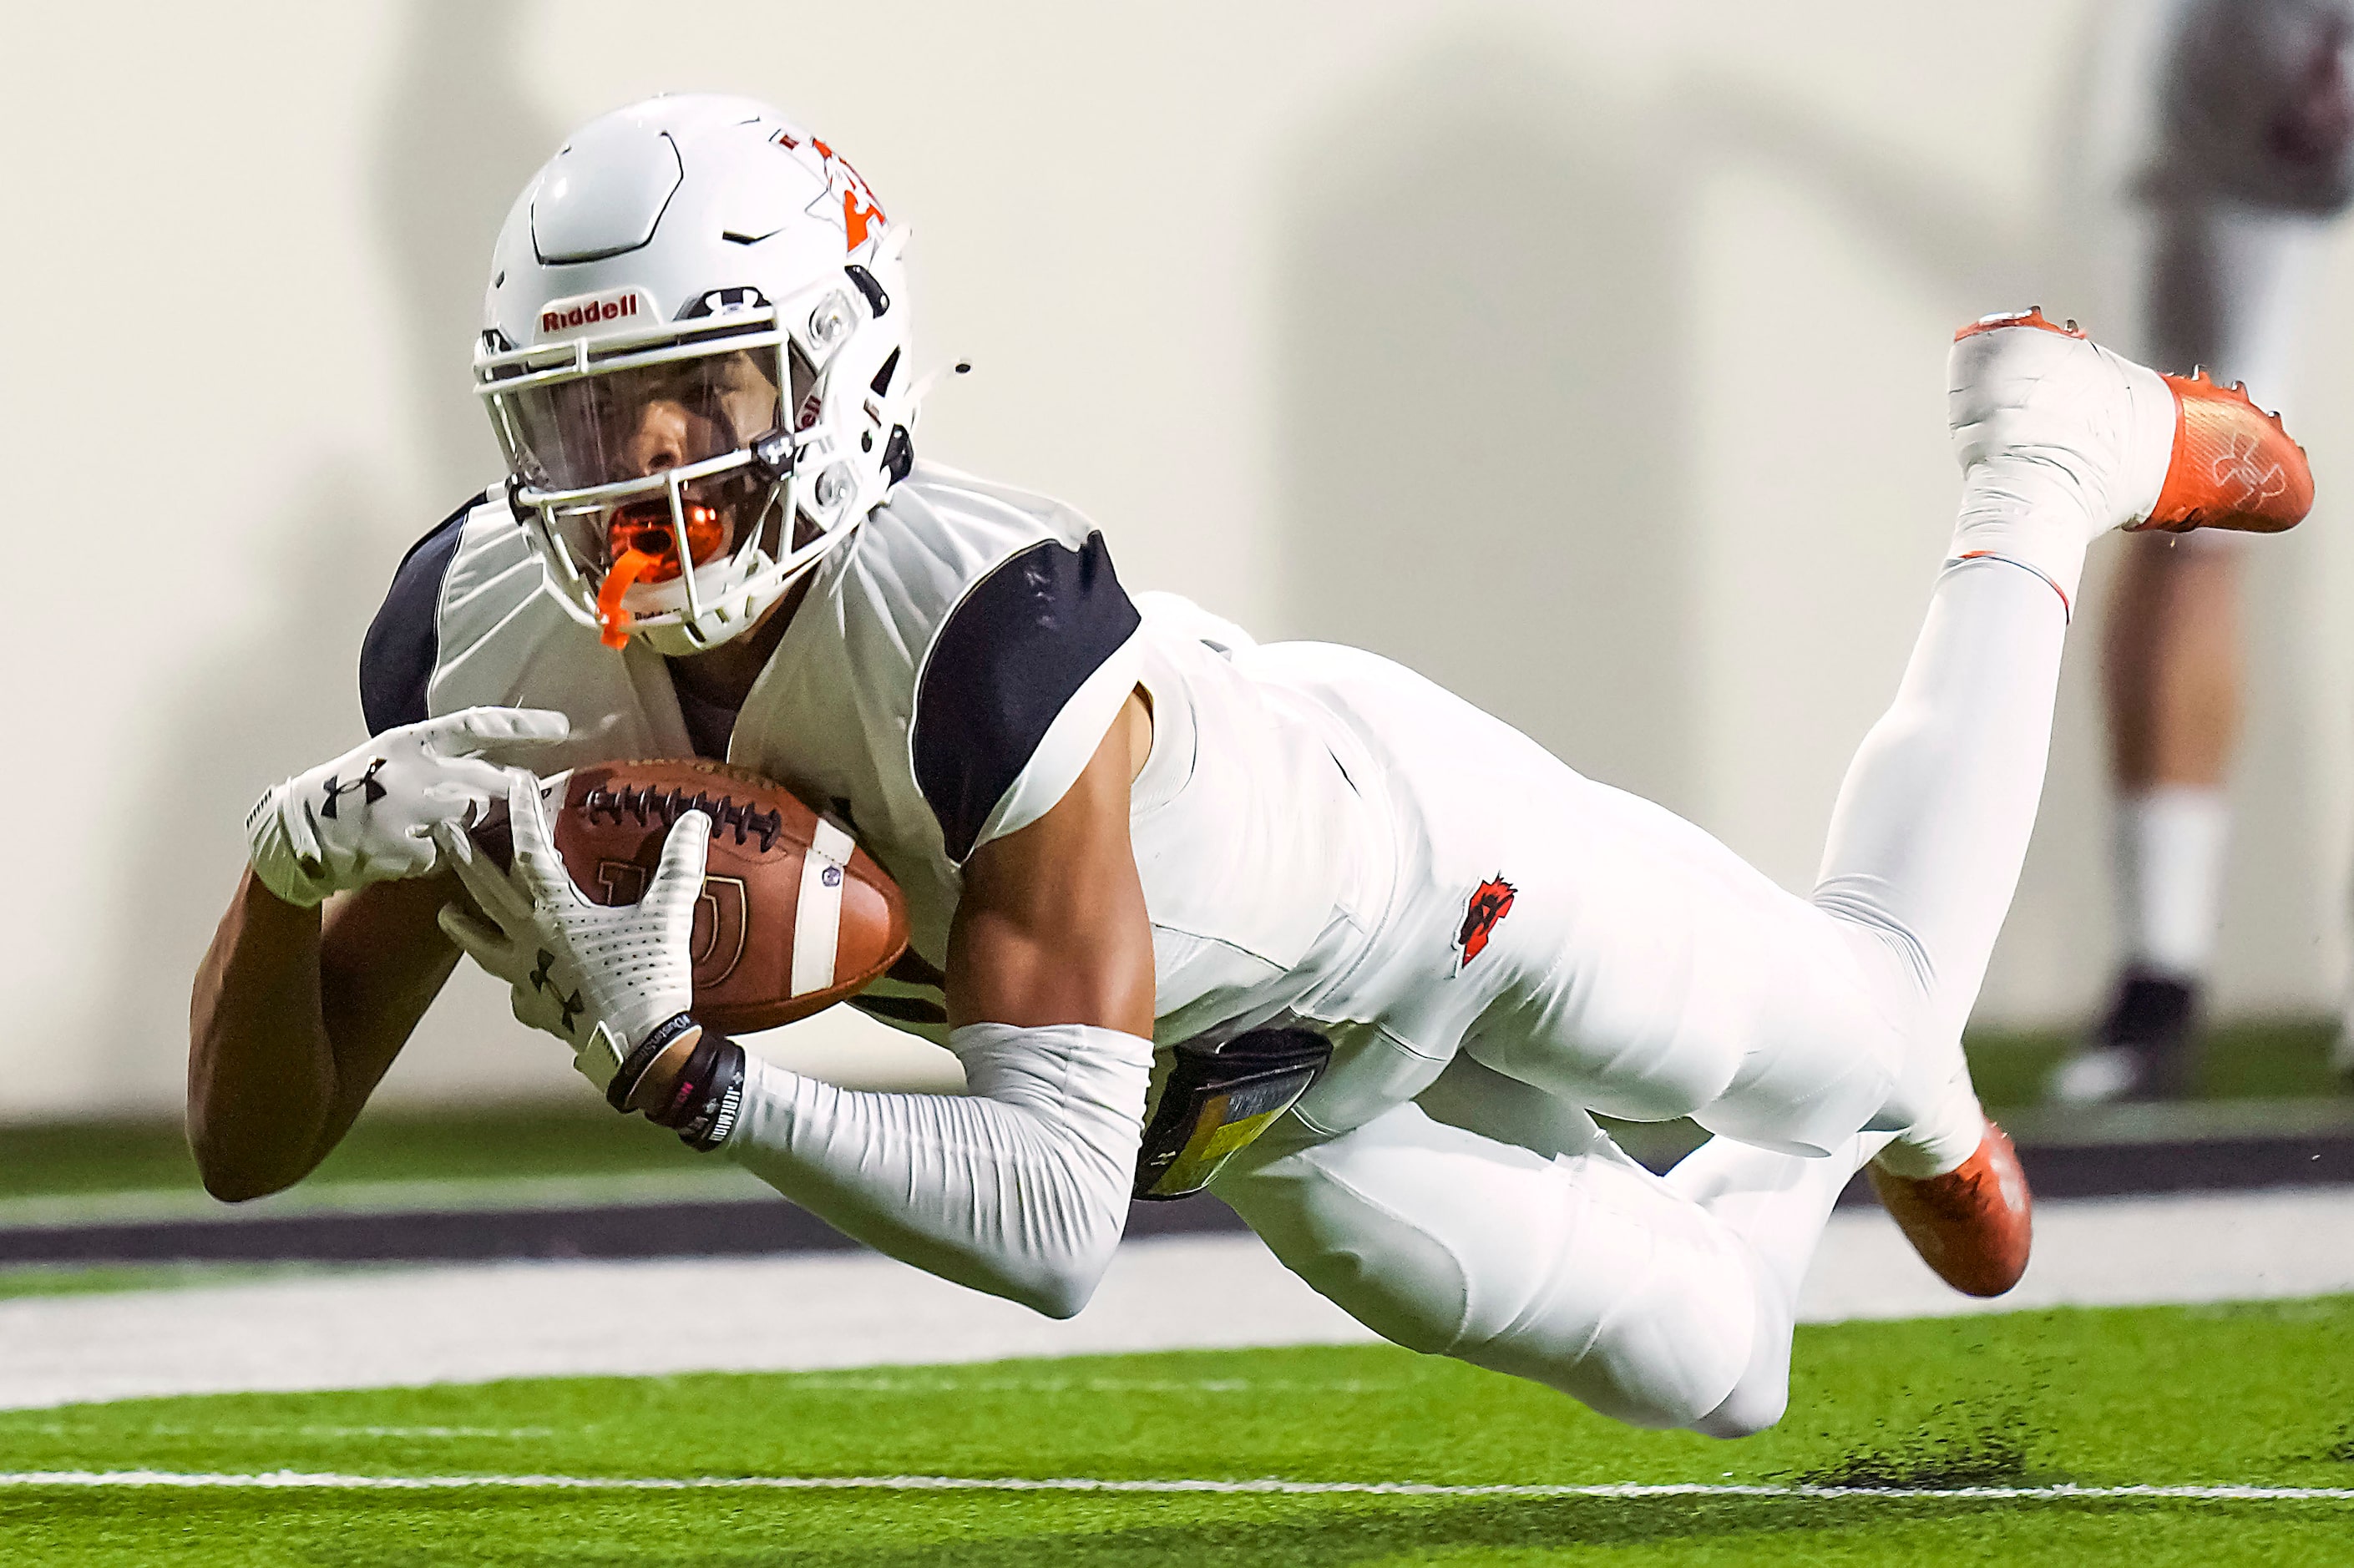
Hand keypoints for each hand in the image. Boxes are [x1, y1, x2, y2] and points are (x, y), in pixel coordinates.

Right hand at [245, 708, 570, 907]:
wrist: (304, 830)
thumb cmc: (356, 789)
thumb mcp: (394, 756)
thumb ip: (444, 757)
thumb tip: (503, 763)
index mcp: (414, 741)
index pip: (479, 725)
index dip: (523, 725)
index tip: (564, 727)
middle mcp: (420, 772)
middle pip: (496, 783)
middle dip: (521, 795)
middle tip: (533, 801)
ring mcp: (418, 813)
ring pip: (479, 822)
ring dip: (481, 829)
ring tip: (447, 827)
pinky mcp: (416, 850)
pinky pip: (452, 856)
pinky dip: (446, 857)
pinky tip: (418, 851)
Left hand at [435, 771, 709, 1099]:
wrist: (637, 1047)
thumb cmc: (646, 978)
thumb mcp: (667, 917)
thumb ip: (678, 867)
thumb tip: (693, 819)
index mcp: (557, 914)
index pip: (532, 854)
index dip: (524, 816)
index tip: (514, 784)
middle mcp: (530, 941)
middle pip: (488, 894)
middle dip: (465, 860)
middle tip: (442, 834)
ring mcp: (527, 978)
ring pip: (484, 946)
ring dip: (463, 927)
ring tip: (445, 913)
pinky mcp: (537, 1010)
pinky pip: (515, 994)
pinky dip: (511, 984)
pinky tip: (513, 989)